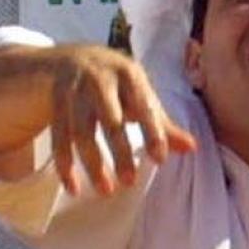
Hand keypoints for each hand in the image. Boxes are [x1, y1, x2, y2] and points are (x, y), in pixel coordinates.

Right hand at [37, 46, 196, 194]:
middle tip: (129, 182)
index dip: (153, 133)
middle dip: (120, 152)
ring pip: (81, 132)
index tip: (160, 159)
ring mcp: (74, 90)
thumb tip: (192, 148)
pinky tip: (74, 187)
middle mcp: (100, 80)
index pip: (144, 107)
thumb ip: (163, 123)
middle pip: (110, 121)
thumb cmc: (118, 84)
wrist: (73, 58)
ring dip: (93, 164)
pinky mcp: (55, 103)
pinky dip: (65, 165)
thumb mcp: (141, 95)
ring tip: (106, 190)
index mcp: (129, 75)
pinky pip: (58, 137)